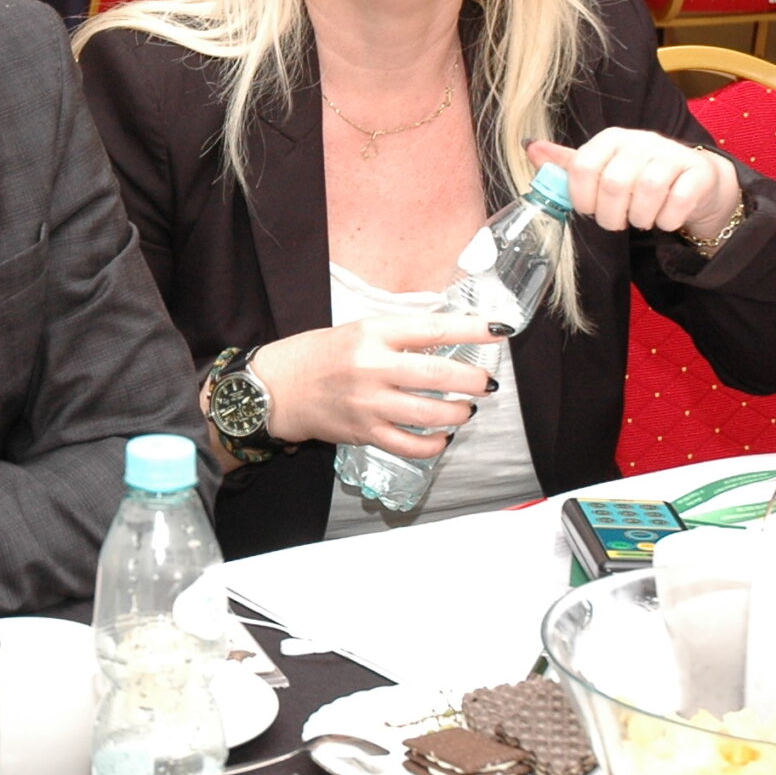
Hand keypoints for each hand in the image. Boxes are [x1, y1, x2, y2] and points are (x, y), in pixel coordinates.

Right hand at [245, 314, 497, 457]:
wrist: (275, 388)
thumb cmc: (318, 355)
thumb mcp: (358, 330)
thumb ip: (400, 336)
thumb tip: (451, 339)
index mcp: (372, 333)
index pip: (433, 329)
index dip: (472, 330)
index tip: (500, 331)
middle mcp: (371, 367)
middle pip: (439, 376)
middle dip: (474, 380)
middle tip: (487, 382)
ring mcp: (368, 403)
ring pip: (431, 414)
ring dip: (459, 412)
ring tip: (466, 409)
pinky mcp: (364, 432)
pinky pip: (410, 445)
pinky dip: (434, 444)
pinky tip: (442, 436)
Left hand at [529, 132, 739, 240]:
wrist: (695, 180)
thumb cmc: (639, 177)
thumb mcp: (603, 168)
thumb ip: (569, 164)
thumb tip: (530, 147)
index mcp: (611, 139)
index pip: (582, 167)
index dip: (582, 198)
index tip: (591, 209)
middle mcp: (641, 141)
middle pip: (614, 183)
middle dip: (611, 216)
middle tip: (618, 221)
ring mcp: (672, 154)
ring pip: (647, 191)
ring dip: (640, 218)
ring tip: (641, 219)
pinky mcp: (698, 172)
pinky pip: (678, 201)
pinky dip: (668, 219)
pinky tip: (666, 219)